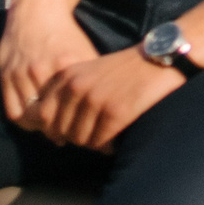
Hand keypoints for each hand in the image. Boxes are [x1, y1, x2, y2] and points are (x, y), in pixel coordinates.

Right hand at [0, 0, 99, 130]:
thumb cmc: (65, 35)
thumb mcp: (85, 52)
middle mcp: (42, 70)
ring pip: (30, 117)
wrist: (37, 9)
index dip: (80, 126)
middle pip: (51, 116)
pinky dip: (24, 122)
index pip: (73, 108)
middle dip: (60, 131)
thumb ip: (94, 78)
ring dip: (42, 128)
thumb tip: (110, 105)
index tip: (86, 135)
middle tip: (68, 137)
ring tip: (52, 131)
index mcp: (66, 65)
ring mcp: (21, 73)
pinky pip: (12, 111)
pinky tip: (34, 123)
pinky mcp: (6, 74)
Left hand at [33, 51, 182, 149]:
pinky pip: (100, 142)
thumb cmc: (127, 69)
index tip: (67, 132)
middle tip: (94, 135)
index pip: (42, 115)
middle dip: (76, 137)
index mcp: (67, 76)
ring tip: (107, 137)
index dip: (54, 128)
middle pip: (61, 131)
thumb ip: (69, 93)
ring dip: (93, 143)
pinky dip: (107, 146)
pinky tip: (117, 140)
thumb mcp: (89, 72)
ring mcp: (95, 100)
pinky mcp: (115, 112)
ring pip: (80, 140)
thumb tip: (56, 132)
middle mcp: (77, 88)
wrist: (161, 58)